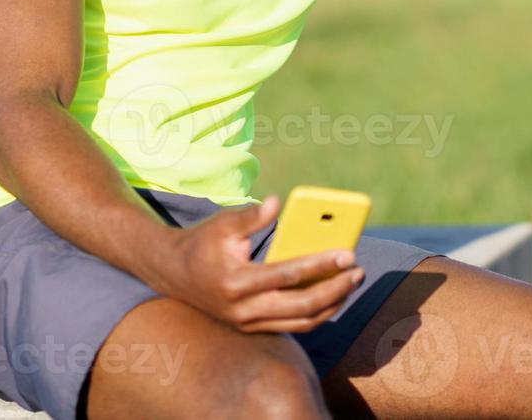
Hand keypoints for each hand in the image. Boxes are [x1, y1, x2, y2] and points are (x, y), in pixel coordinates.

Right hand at [147, 194, 365, 332]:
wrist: (173, 274)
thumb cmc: (203, 243)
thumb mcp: (222, 224)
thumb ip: (251, 216)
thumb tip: (277, 203)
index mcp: (236, 281)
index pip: (288, 276)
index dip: (320, 266)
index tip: (347, 255)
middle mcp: (243, 309)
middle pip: (301, 307)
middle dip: (335, 290)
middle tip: (358, 272)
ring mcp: (248, 323)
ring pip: (300, 323)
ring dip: (330, 305)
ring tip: (350, 284)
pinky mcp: (252, 328)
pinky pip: (292, 326)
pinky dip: (315, 314)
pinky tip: (332, 296)